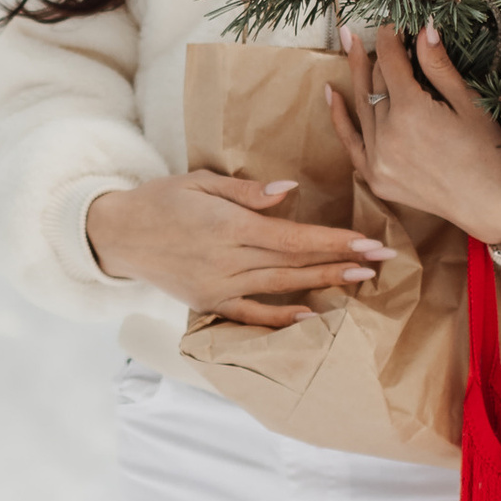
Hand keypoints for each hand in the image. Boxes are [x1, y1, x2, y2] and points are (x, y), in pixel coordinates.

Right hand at [86, 171, 389, 330]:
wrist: (117, 234)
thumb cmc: (161, 200)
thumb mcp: (200, 182)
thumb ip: (246, 192)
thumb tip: (290, 192)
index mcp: (229, 226)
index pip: (293, 236)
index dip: (334, 240)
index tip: (368, 241)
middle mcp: (228, 260)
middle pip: (295, 262)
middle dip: (342, 260)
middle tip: (382, 261)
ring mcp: (219, 286)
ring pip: (281, 287)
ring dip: (323, 284)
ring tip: (361, 281)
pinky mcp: (210, 303)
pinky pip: (251, 315)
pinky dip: (281, 319)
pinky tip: (312, 317)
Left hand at [328, 23, 500, 247]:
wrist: (489, 205)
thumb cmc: (487, 151)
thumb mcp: (468, 103)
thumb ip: (439, 66)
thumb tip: (423, 28)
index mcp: (411, 111)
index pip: (391, 60)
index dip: (391, 37)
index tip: (394, 22)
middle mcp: (387, 134)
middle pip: (376, 81)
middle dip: (379, 54)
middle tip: (378, 31)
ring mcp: (377, 158)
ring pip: (362, 105)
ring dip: (358, 75)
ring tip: (349, 44)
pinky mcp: (375, 177)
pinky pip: (349, 141)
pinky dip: (339, 116)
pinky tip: (331, 91)